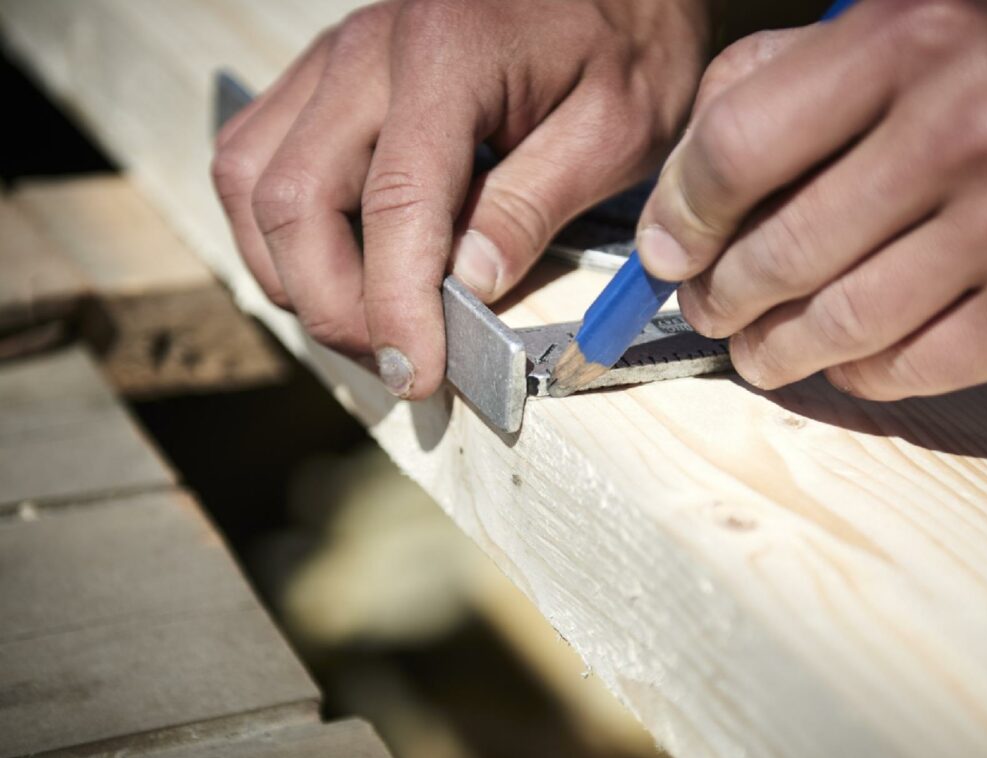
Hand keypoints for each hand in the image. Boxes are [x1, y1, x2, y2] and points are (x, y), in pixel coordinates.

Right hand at [213, 0, 708, 397]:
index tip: (416, 374)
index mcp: (447, 52)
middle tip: (393, 365)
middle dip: (332, 305)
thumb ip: (536, 202)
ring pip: (252, 180)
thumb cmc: (623, 43)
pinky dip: (276, 227)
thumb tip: (464, 289)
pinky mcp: (321, 74)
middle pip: (293, 198)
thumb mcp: (617, 127)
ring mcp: (331, 56)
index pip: (395, 202)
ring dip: (292, 272)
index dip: (394, 305)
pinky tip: (332, 264)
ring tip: (364, 324)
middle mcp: (367, 48)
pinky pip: (255, 155)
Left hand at [637, 0, 986, 399]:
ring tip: (756, 349)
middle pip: (780, 250)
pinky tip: (844, 357)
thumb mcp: (915, 25)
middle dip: (720, 295)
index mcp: (913, 38)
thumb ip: (791, 78)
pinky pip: (906, 367)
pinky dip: (856, 372)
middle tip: (707, 306)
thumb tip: (684, 186)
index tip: (667, 245)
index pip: (738, 141)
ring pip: (836, 324)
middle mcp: (967, 126)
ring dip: (772, 350)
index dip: (681, 210)